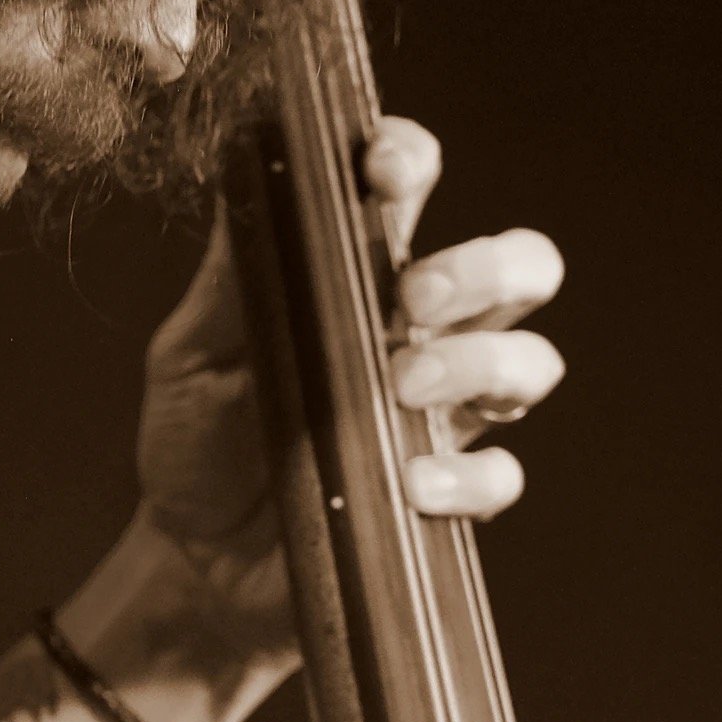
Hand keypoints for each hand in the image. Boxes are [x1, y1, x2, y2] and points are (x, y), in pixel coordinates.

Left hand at [134, 115, 565, 664]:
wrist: (192, 562)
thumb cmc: (194, 439)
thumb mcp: (190, 351)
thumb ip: (228, 276)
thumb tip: (244, 170)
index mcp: (354, 275)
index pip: (409, 189)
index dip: (411, 159)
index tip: (383, 169)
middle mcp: (416, 334)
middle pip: (518, 266)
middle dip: (481, 265)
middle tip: (411, 296)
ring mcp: (442, 414)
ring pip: (531, 359)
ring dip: (479, 361)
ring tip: (403, 385)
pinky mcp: (446, 493)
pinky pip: (502, 476)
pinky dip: (464, 476)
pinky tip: (410, 483)